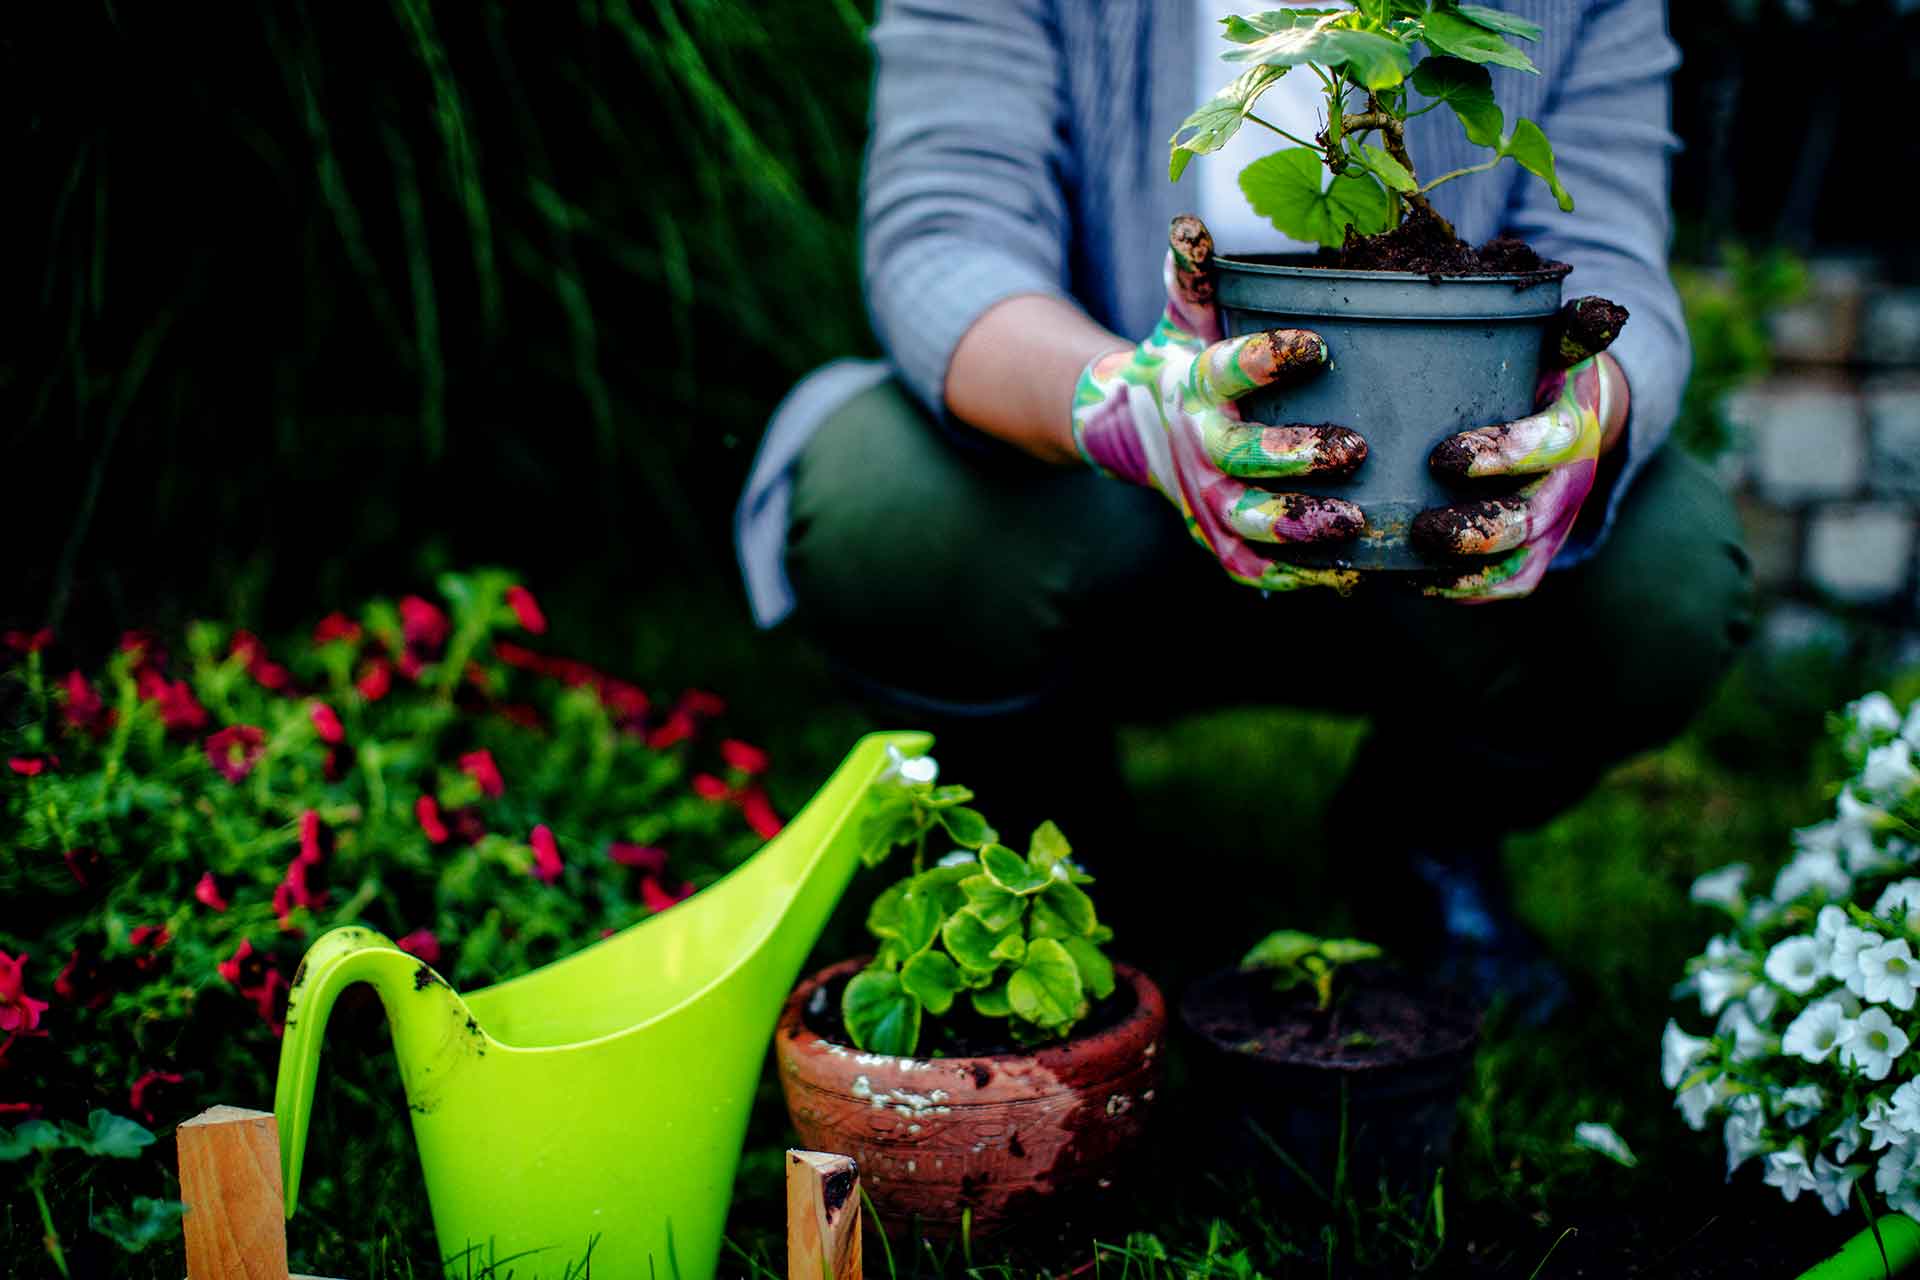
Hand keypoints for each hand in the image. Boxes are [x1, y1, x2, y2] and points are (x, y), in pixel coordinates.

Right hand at [1071, 216, 1367, 592]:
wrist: (1132, 433)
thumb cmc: (1184, 363)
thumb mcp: (1186, 318)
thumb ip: (1196, 276)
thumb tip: (1190, 223)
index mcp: (1197, 387)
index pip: (1228, 370)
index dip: (1269, 359)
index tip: (1318, 345)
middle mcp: (1198, 449)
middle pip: (1240, 458)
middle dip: (1293, 457)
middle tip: (1353, 446)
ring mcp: (1208, 502)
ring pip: (1250, 521)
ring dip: (1301, 525)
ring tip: (1357, 519)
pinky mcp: (1221, 542)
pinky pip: (1257, 568)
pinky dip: (1300, 577)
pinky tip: (1352, 574)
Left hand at [1412, 299, 1630, 601]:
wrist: (1577, 412)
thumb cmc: (1544, 370)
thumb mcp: (1557, 343)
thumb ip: (1569, 328)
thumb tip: (1601, 312)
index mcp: (1573, 427)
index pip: (1550, 445)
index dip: (1503, 455)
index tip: (1443, 457)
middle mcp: (1569, 483)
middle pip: (1532, 520)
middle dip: (1478, 530)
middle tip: (1422, 528)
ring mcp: (1553, 525)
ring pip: (1520, 564)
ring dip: (1469, 571)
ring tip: (1416, 559)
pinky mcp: (1536, 553)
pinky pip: (1509, 585)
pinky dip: (1466, 591)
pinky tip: (1415, 582)